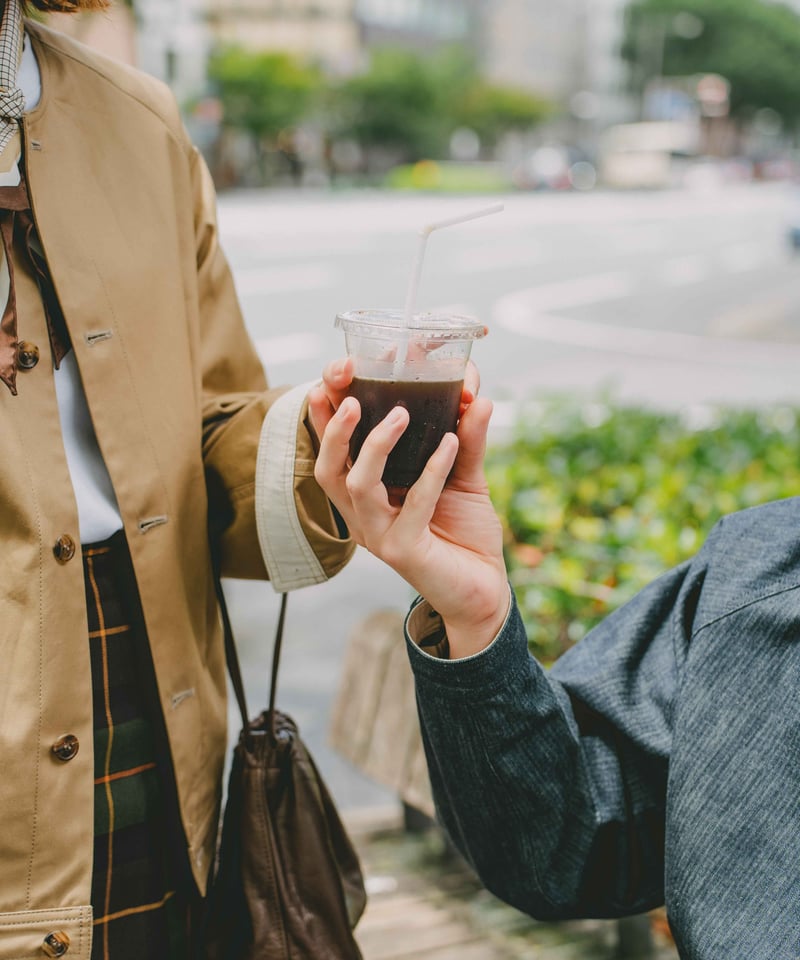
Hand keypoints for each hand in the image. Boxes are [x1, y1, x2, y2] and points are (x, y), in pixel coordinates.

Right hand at [309, 374, 508, 657]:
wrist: (484, 588)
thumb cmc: (464, 532)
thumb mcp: (465, 476)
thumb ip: (467, 437)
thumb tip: (476, 395)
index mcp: (366, 493)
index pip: (333, 450)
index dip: (323, 415)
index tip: (334, 374)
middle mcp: (363, 514)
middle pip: (327, 468)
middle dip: (332, 428)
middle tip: (350, 394)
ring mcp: (380, 535)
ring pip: (358, 486)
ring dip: (374, 446)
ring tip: (400, 413)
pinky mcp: (405, 552)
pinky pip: (413, 506)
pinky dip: (432, 471)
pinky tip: (451, 442)